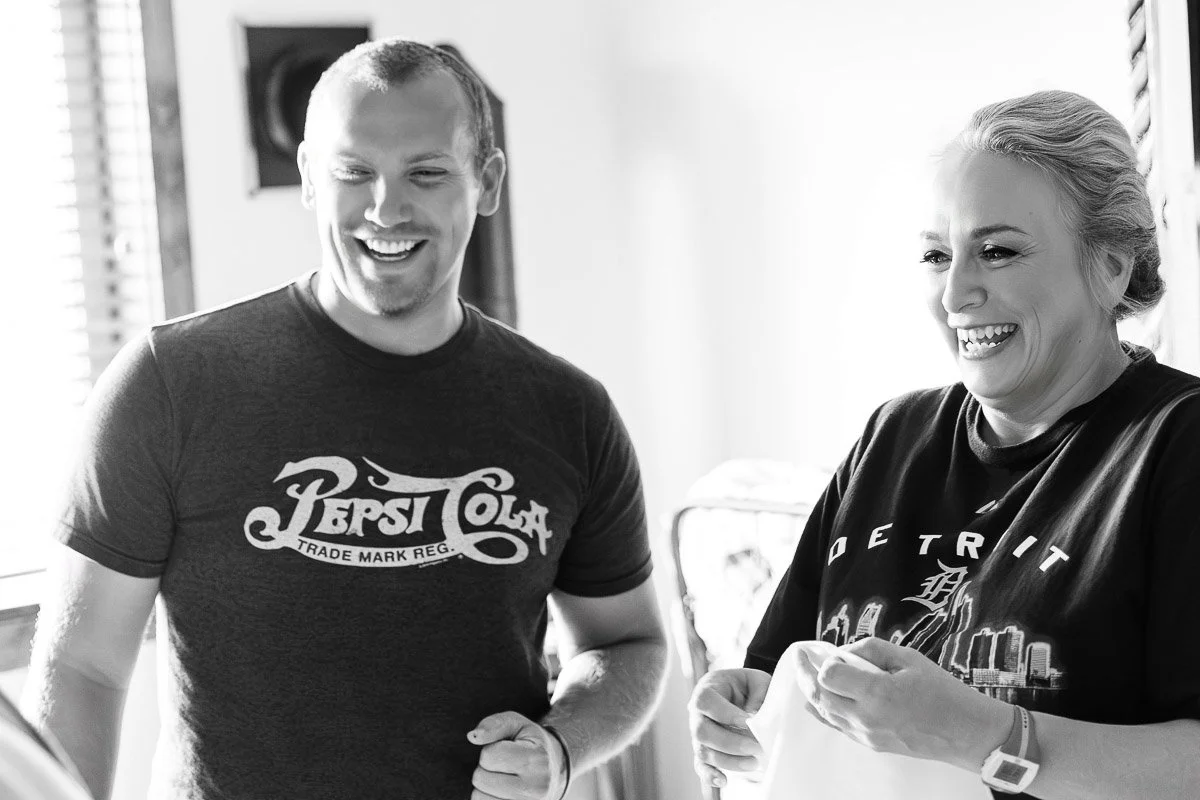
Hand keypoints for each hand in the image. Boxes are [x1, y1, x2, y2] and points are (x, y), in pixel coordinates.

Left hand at [468, 711, 568, 799]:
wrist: (555, 770)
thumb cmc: (531, 743)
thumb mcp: (517, 724)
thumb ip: (495, 724)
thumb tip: (472, 736)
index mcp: (537, 760)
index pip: (488, 756)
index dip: (490, 749)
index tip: (506, 749)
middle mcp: (536, 789)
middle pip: (480, 779)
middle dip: (486, 768)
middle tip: (505, 765)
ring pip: (478, 797)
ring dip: (485, 787)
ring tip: (504, 779)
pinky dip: (488, 798)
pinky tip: (503, 792)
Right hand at [687, 667, 771, 788]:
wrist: (745, 693)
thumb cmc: (750, 686)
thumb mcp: (758, 682)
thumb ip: (758, 696)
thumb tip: (756, 719)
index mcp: (708, 688)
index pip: (705, 700)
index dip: (724, 713)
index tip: (748, 722)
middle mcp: (698, 712)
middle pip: (701, 731)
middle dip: (730, 743)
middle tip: (756, 747)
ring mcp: (698, 733)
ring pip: (703, 751)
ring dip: (728, 761)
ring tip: (754, 762)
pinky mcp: (704, 750)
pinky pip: (700, 766)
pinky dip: (710, 775)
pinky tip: (724, 780)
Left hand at [796, 637, 1010, 768]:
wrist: (966, 733)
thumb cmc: (943, 691)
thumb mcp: (909, 658)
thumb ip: (871, 650)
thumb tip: (844, 652)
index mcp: (878, 693)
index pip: (829, 677)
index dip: (826, 661)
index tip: (831, 652)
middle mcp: (867, 718)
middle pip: (819, 696)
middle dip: (805, 674)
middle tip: (800, 657)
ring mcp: (867, 735)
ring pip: (824, 713)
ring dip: (811, 692)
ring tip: (807, 673)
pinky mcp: (871, 745)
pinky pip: (837, 727)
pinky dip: (822, 711)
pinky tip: (814, 701)